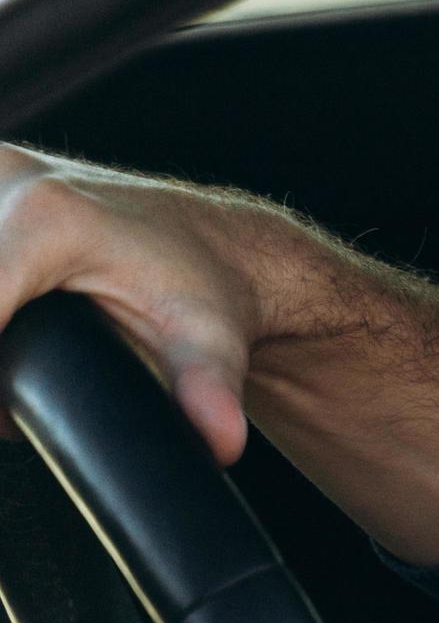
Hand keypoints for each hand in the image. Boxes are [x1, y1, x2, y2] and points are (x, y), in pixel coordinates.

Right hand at [0, 145, 438, 563]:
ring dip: (0, 327)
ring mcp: (3, 181)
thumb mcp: (207, 345)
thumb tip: (215, 442)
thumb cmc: (220, 290)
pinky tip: (19, 355)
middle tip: (22, 402)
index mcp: (51, 220)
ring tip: (26, 384)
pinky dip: (1, 307)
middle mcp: (17, 180)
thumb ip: (203, 388)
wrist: (232, 252)